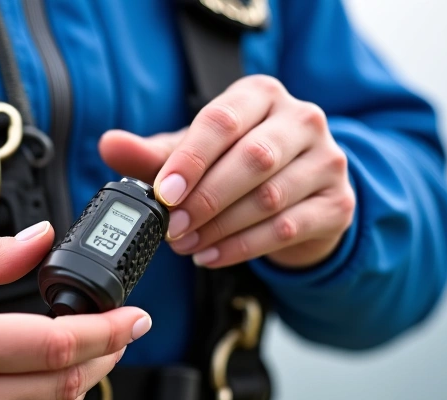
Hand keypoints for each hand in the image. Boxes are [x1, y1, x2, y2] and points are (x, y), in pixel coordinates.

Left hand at [99, 75, 355, 268]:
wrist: (297, 197)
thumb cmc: (235, 165)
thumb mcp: (194, 155)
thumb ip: (153, 153)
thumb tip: (109, 144)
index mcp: (261, 95)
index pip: (224, 120)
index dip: (191, 159)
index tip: (164, 192)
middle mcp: (302, 120)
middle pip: (253, 159)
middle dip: (205, 199)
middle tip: (171, 229)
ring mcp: (327, 162)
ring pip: (270, 197)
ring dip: (219, 228)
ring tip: (185, 245)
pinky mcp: (337, 204)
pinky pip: (287, 229)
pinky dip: (242, 248)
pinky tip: (210, 257)